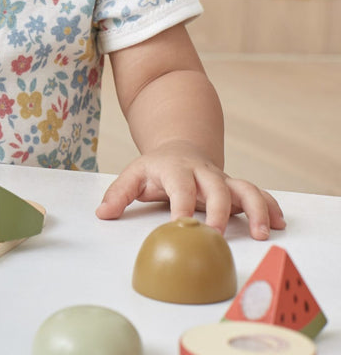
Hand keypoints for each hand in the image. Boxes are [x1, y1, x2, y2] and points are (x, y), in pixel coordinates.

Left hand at [95, 141, 285, 239]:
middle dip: (219, 209)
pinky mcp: (236, 188)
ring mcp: (222, 180)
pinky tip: (280, 224)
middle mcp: (202, 172)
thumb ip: (118, 193)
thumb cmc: (156, 168)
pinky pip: (258, 194)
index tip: (182, 226)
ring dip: (256, 209)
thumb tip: (102, 214)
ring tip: (263, 233)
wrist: (179, 147)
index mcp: (175, 169)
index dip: (181, 205)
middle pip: (216, 186)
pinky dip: (271, 207)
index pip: (179, 186)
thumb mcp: (133, 175)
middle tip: (218, 234)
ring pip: (245, 188)